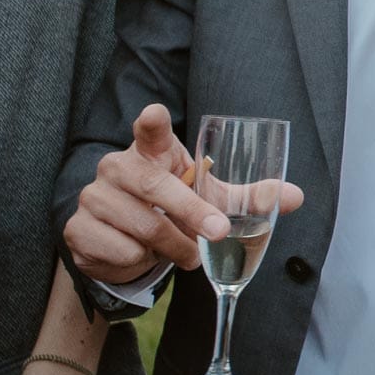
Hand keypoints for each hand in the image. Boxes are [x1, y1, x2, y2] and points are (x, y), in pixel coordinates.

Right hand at [65, 104, 304, 282]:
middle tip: (218, 233)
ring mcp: (93, 197)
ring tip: (185, 252)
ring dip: (174, 247)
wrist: (125, 240)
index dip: (153, 122)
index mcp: (151, 153)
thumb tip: (297, 197)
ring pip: (144, 227)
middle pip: (156, 186)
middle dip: (191, 212)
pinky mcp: (77, 229)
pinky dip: (142, 261)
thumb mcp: (209, 198)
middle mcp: (117, 167)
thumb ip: (248, 197)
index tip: (156, 113)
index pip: (150, 130)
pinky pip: (122, 251)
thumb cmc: (172, 207)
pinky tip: (143, 254)